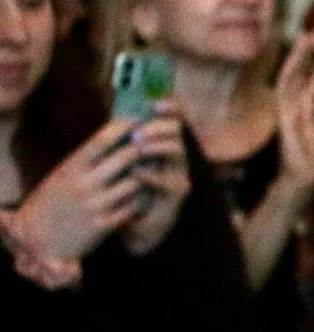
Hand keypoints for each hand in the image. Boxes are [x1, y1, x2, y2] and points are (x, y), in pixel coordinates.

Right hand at [7, 118, 147, 266]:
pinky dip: (139, 200)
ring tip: (147, 173)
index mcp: (72, 167)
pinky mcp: (103, 225)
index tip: (136, 122)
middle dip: (141, 151)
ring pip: (135, 182)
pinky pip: (133, 207)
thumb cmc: (53, 200)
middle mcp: (84, 184)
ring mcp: (95, 205)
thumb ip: (87, 158)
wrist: (37, 238)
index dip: (124, 127)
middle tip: (150, 148)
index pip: (103, 139)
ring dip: (144, 177)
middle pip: (126, 157)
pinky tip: (139, 197)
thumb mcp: (63, 174)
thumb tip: (116, 134)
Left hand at [120, 99, 191, 255]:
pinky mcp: (176, 195)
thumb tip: (116, 116)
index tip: (154, 103)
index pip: (173, 119)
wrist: (132, 227)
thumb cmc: (125, 191)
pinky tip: (136, 173)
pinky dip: (151, 176)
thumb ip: (124, 142)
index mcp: (162, 144)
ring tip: (138, 147)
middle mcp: (175, 157)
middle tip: (139, 131)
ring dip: (157, 146)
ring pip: (177, 152)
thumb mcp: (123, 163)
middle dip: (158, 127)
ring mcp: (178, 175)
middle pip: (177, 132)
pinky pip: (169, 182)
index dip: (169, 108)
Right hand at [272, 28, 313, 207]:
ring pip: (293, 73)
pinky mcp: (281, 112)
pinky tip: (300, 59)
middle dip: (313, 49)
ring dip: (301, 54)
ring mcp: (287, 105)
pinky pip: (284, 87)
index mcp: (310, 103)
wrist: (306, 179)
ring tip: (311, 34)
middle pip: (305, 68)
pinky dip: (292, 71)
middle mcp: (297, 101)